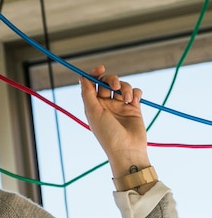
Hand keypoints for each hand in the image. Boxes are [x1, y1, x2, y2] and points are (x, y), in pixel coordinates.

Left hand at [79, 65, 150, 179]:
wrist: (127, 149)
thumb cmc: (107, 133)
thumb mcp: (93, 112)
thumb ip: (87, 93)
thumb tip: (82, 76)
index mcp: (93, 104)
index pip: (91, 83)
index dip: (94, 73)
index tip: (101, 68)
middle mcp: (105, 103)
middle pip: (107, 81)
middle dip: (111, 79)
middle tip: (114, 86)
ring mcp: (120, 105)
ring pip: (122, 86)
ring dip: (125, 87)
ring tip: (127, 99)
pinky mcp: (134, 108)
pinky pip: (135, 92)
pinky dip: (135, 92)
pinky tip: (134, 101)